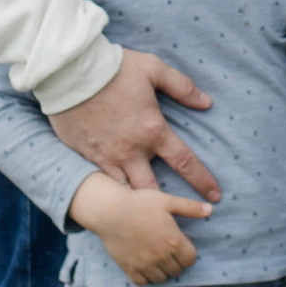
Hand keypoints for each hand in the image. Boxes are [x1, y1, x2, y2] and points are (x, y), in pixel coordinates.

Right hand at [48, 46, 221, 200]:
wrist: (69, 72)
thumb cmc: (113, 68)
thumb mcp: (153, 69)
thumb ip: (181, 86)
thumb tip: (206, 102)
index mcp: (152, 130)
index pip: (185, 162)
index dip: (202, 180)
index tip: (216, 195)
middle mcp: (132, 150)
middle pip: (154, 190)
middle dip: (167, 207)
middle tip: (178, 218)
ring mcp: (107, 157)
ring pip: (126, 193)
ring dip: (137, 204)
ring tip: (146, 215)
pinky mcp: (86, 157)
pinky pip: (102, 183)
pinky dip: (111, 192)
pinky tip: (116, 201)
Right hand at [71, 171, 207, 285]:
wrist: (109, 211)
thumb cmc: (139, 202)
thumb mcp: (167, 200)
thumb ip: (190, 207)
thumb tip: (210, 209)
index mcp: (173, 241)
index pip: (190, 259)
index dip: (188, 253)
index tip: (180, 245)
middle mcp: (161, 257)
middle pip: (177, 271)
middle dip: (176, 262)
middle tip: (168, 251)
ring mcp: (144, 265)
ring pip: (161, 279)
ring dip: (162, 271)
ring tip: (157, 259)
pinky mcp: (129, 268)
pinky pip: (142, 282)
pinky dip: (146, 277)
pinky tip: (144, 265)